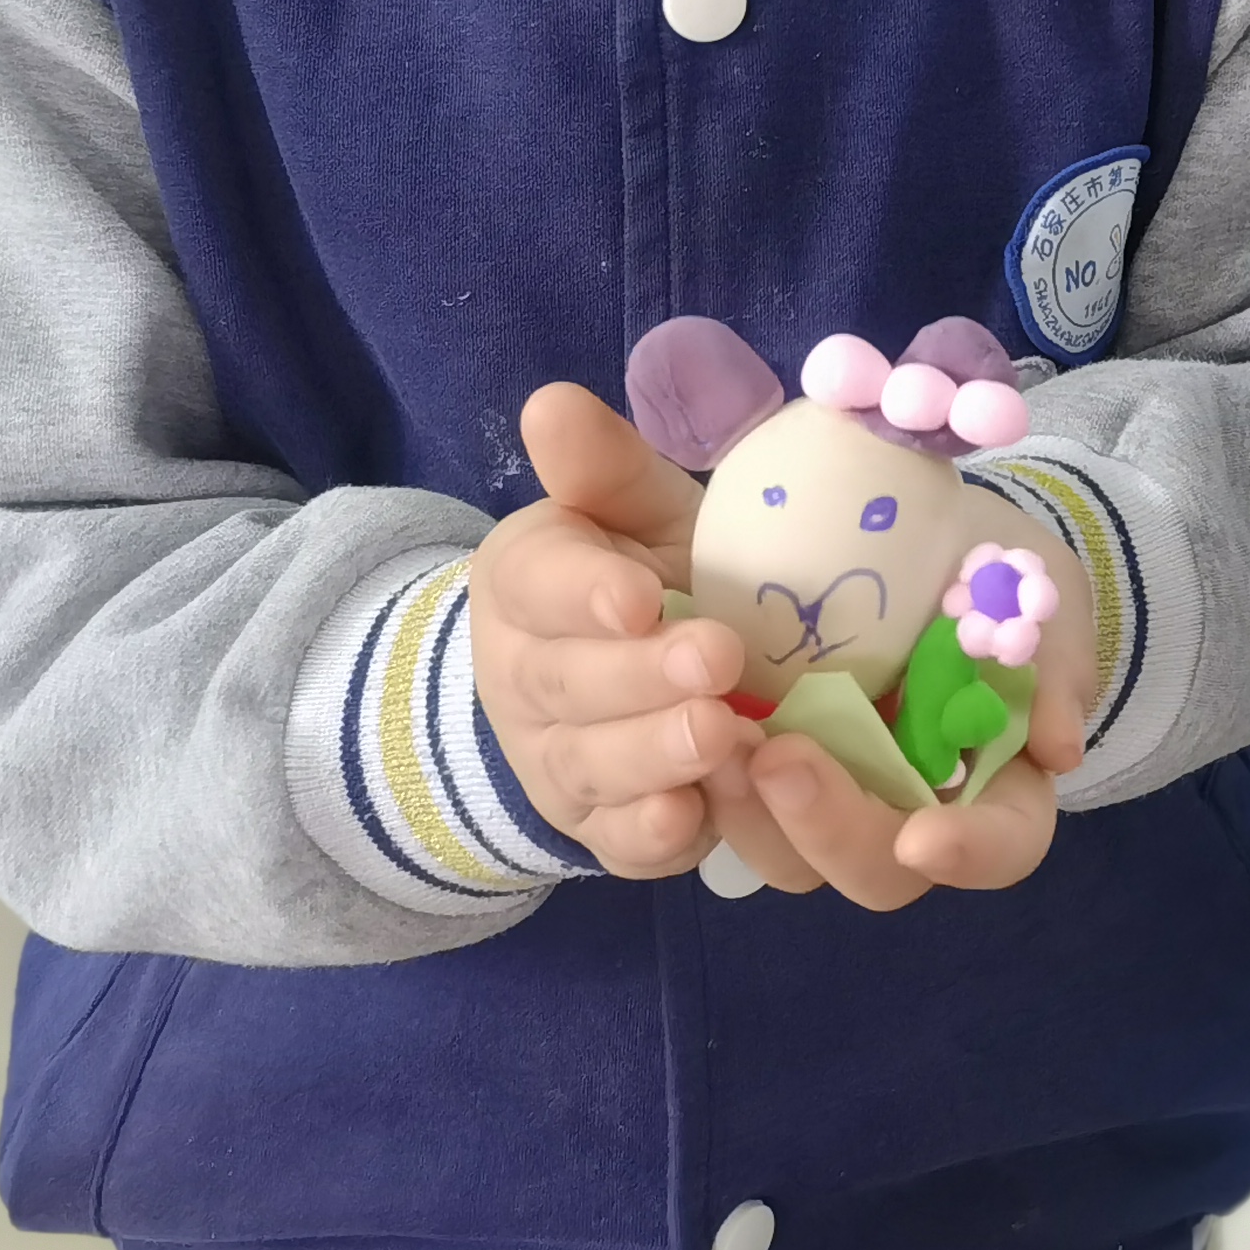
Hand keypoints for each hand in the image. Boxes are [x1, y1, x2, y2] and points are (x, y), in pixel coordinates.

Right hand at [467, 382, 754, 876]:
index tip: (638, 593)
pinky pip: (623, 846)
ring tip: (722, 735)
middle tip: (715, 660)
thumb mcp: (629, 512)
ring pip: (597, 772)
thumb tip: (553, 403)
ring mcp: (565, 765)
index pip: (538, 581)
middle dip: (640, 678)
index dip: (585, 591)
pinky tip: (696, 818)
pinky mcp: (607, 831)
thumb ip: (600, 467)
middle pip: (571, 686)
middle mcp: (531, 680)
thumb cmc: (643, 574)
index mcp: (528, 583)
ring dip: (656, 756)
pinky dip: (656, 837)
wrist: (615, 679)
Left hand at [710, 485, 1098, 910]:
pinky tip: (685, 727)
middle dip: (829, 827)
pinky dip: (711, 781)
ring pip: (795, 859)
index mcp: (1001, 786)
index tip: (921, 838)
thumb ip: (1056, 665)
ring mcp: (838, 797)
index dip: (970, 853)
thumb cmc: (998, 571)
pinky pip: (737, 807)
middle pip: (881, 873)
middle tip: (781, 759)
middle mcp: (917, 814)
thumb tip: (1059, 748)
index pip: (1002, 846)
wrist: (921, 534)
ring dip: (754, 815)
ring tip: (718, 741)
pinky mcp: (770, 769)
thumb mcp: (1043, 595)